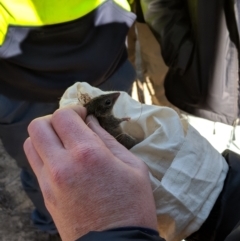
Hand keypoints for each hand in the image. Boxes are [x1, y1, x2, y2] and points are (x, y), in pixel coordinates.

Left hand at [23, 106, 156, 240]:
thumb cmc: (132, 205)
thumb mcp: (133, 166)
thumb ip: (108, 139)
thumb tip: (91, 122)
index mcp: (88, 154)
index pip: (63, 116)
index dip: (73, 109)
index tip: (84, 114)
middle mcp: (62, 165)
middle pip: (38, 126)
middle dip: (55, 119)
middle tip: (72, 125)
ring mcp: (49, 182)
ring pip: (31, 143)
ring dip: (46, 135)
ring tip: (65, 141)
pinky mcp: (45, 195)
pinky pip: (35, 163)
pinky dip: (45, 152)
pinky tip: (63, 159)